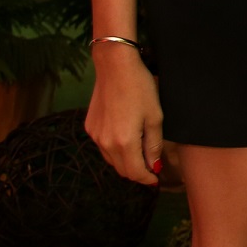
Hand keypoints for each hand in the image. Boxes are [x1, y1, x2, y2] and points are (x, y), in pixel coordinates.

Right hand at [85, 44, 163, 185]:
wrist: (115, 67)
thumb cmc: (140, 89)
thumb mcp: (155, 117)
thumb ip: (153, 145)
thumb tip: (153, 166)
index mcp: (124, 142)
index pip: (135, 172)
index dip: (147, 178)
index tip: (156, 179)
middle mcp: (105, 143)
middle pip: (122, 170)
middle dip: (137, 172)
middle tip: (151, 168)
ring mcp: (95, 136)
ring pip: (111, 160)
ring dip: (126, 162)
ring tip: (141, 155)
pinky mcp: (90, 127)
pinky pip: (103, 147)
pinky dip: (115, 150)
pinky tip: (126, 140)